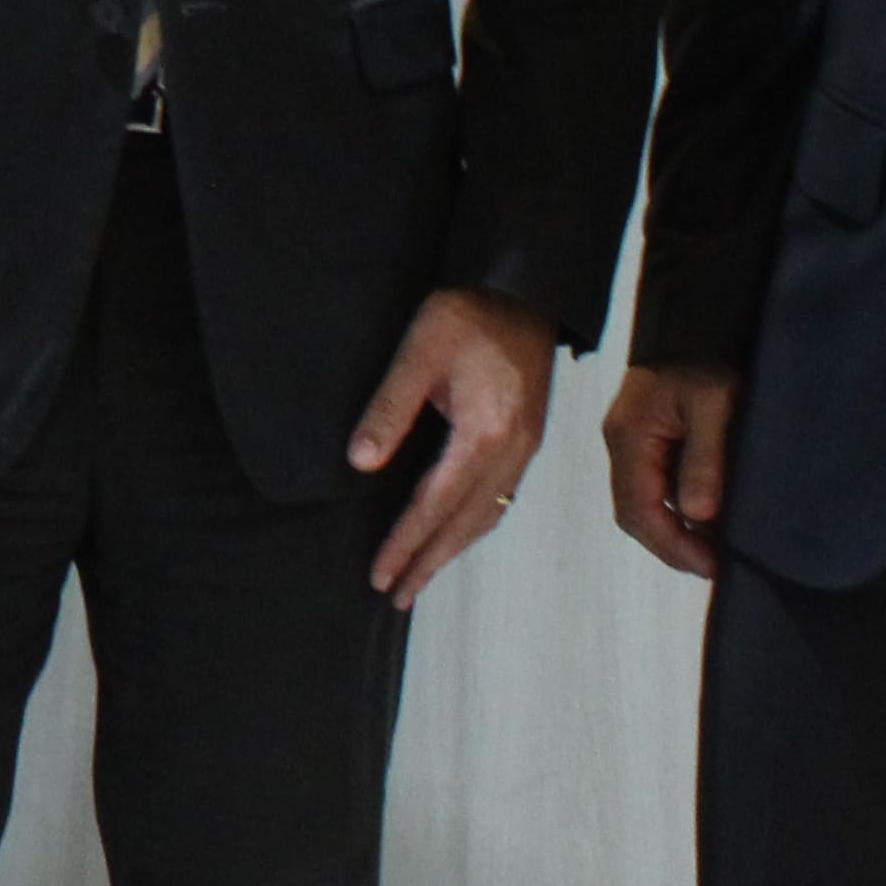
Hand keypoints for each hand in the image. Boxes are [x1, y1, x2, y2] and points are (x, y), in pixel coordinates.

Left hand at [349, 285, 556, 606]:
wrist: (525, 289)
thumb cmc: (468, 313)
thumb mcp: (418, 352)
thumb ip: (388, 409)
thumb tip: (359, 464)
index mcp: (485, 434)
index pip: (436, 505)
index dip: (406, 543)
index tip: (381, 575)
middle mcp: (512, 450)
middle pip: (466, 522)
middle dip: (429, 562)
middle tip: (396, 596)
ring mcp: (525, 446)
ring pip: (487, 513)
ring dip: (452, 549)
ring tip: (421, 576)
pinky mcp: (526, 436)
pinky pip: (500, 495)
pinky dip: (474, 524)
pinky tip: (457, 532)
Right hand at [604, 362, 738, 580]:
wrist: (699, 320)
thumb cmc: (708, 360)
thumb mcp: (715, 405)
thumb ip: (705, 459)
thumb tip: (698, 516)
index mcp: (629, 438)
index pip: (638, 509)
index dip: (672, 545)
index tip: (712, 567)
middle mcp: (622, 445)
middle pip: (635, 513)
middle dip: (673, 546)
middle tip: (716, 567)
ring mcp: (632, 443)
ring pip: (645, 502)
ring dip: (676, 531)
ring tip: (716, 549)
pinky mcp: (649, 440)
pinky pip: (656, 486)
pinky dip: (680, 510)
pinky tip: (708, 518)